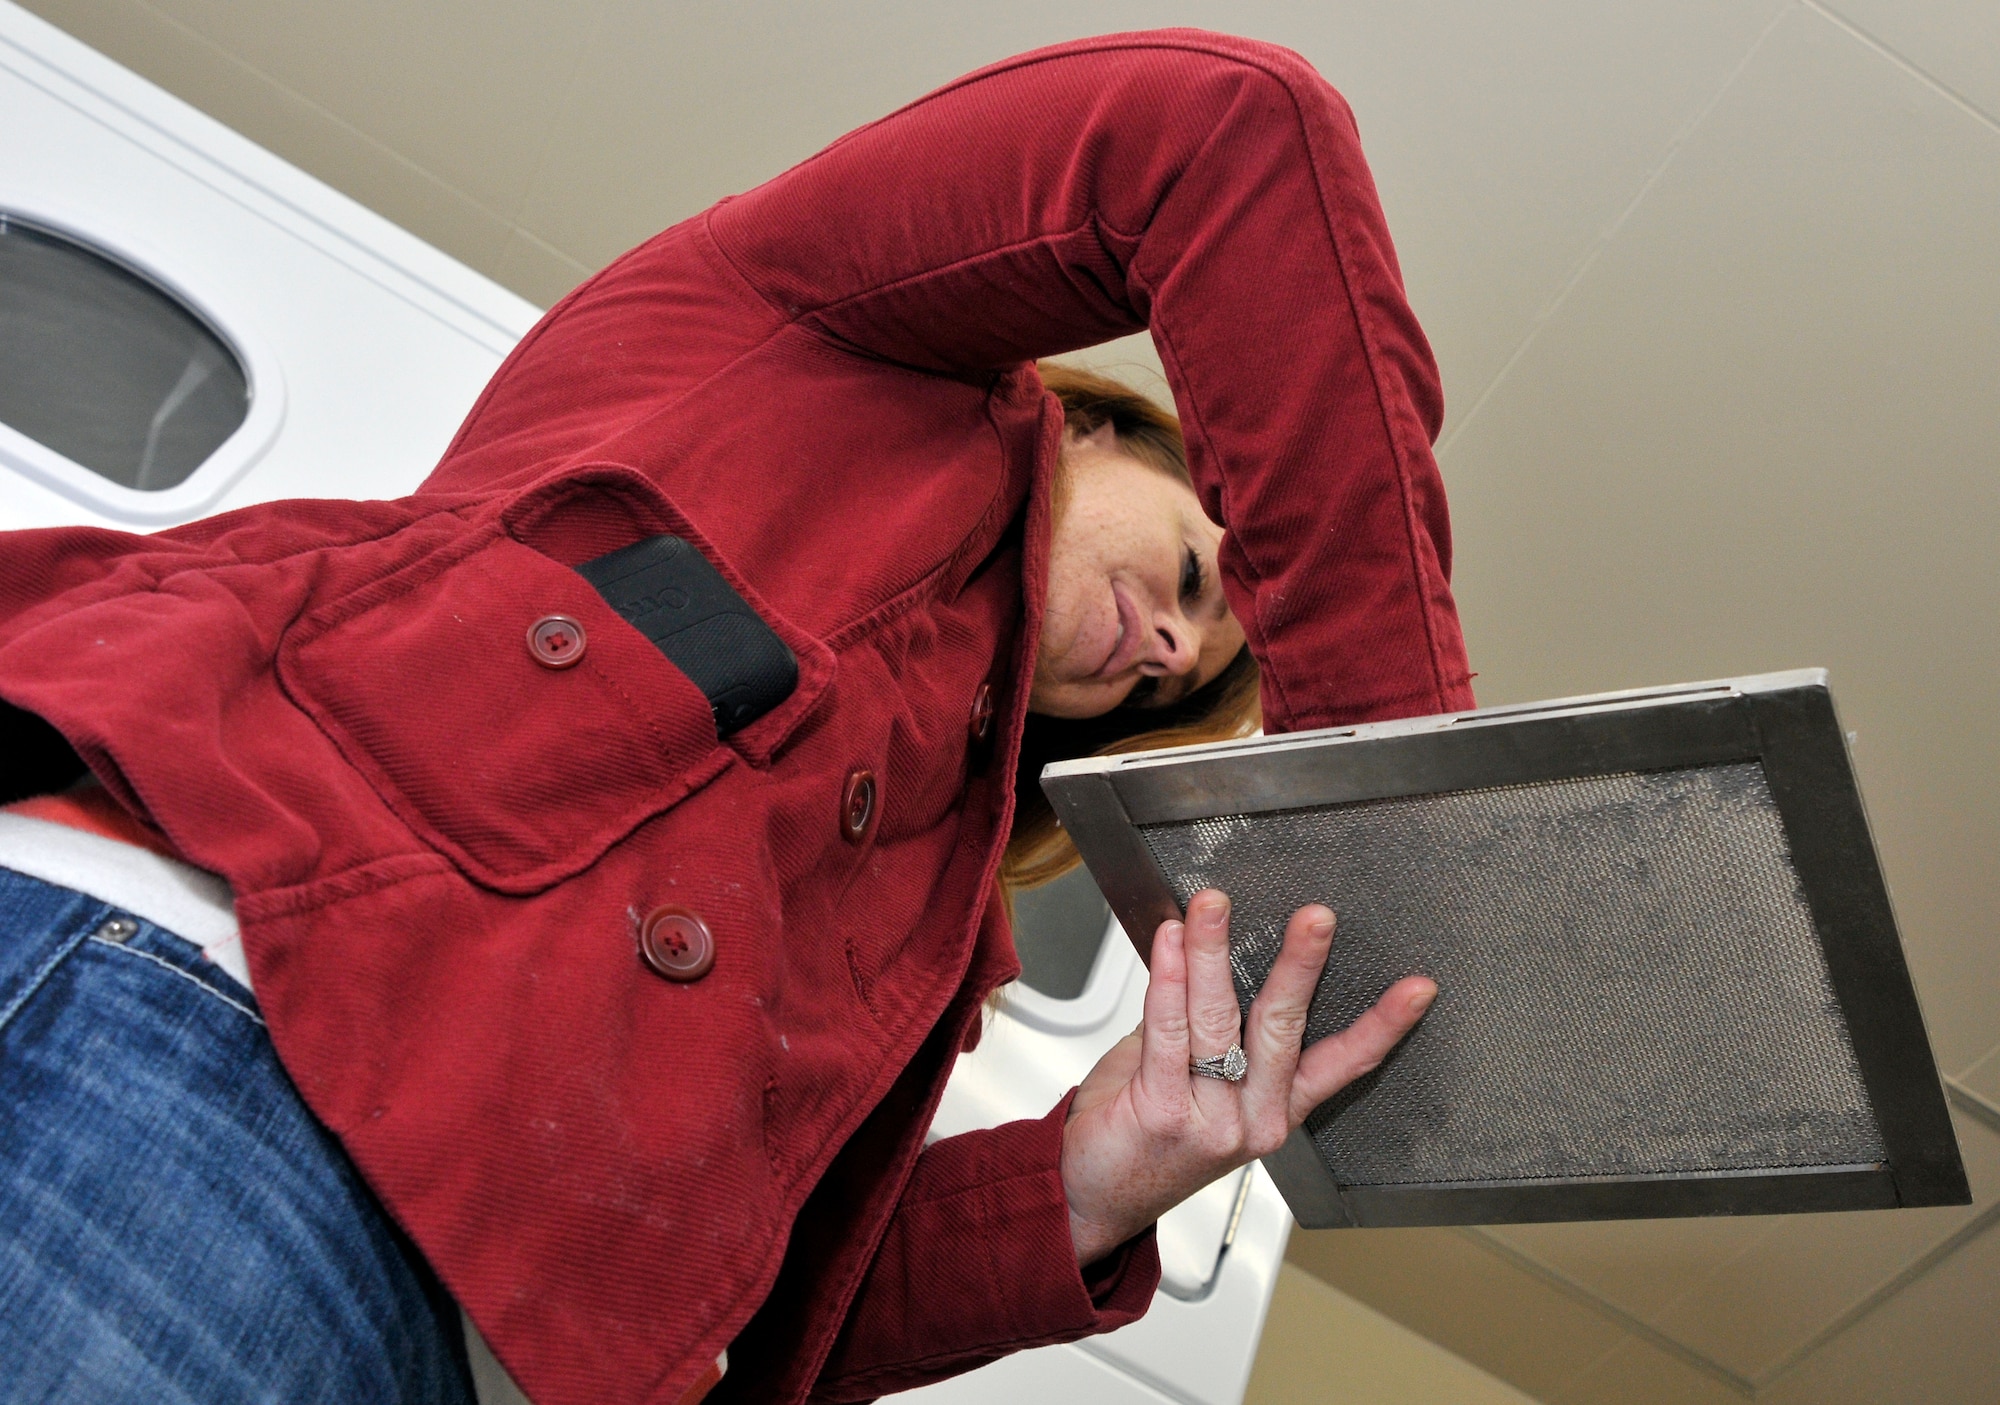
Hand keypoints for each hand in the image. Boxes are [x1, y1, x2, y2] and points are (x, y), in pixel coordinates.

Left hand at [1059, 889, 1434, 1264]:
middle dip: (1300, 966)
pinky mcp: (1162, 1111)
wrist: (1090, 1198)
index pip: (1342, 1064)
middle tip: (1316, 919)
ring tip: (1214, 906)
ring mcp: (1210, 1119)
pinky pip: (1168, 1031)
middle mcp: (1252, 1118)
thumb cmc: (1142, 1138)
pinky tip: (1171, 942)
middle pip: (1283, 1028)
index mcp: (1273, 1108)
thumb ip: (1205, 1027)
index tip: (1417, 989)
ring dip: (1214, 952)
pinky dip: (1170, 978)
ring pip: (1219, 1019)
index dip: (1383, 1026)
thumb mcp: (1194, 1082)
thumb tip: (1205, 954)